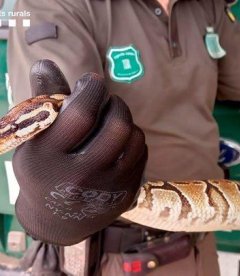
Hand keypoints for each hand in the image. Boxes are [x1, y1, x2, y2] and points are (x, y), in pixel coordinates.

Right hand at [13, 60, 146, 244]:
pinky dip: (133, 140)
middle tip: (108, 101)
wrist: (57, 220)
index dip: (92, 90)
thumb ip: (44, 102)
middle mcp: (80, 177)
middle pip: (117, 126)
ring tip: (112, 122)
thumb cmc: (43, 170)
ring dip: (126, 121)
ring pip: (134, 138)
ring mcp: (107, 189)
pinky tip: (119, 143)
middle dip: (116, 104)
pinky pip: (142, 153)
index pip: (81, 115)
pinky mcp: (127, 194)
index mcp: (48, 160)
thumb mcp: (35, 140)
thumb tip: (47, 63)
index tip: (93, 81)